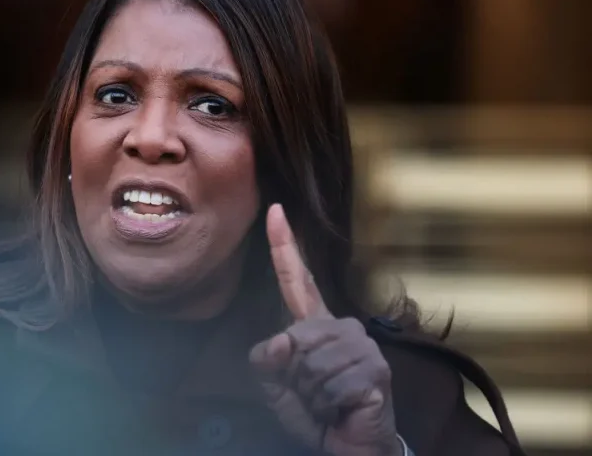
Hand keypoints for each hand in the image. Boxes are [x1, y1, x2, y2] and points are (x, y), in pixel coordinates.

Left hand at [249, 204, 400, 454]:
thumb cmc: (315, 412)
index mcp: (316, 325)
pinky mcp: (376, 369)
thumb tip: (283, 342)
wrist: (350, 448)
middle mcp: (343, 327)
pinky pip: (332, 384)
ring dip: (311, 393)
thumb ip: (265, 360)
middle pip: (295, 338)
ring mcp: (363, 346)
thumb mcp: (275, 387)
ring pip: (311, 363)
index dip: (284, 245)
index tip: (274, 210)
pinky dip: (328, 405)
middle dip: (294, 377)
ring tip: (329, 402)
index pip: (297, 280)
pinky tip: (343, 408)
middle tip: (314, 395)